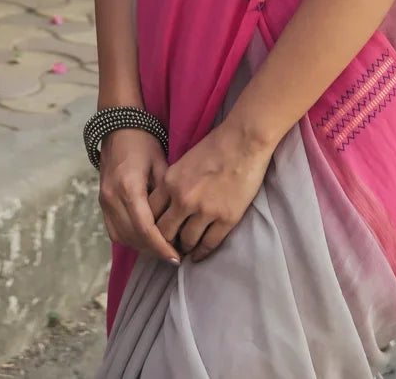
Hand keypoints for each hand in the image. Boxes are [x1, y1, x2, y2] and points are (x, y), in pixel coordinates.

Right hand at [98, 129, 180, 264]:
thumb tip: (178, 221)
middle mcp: (112, 198)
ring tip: (162, 250)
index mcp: (129, 188)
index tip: (176, 257)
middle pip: (133, 237)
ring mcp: (104, 201)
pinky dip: (130, 239)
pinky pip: (114, 230)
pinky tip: (145, 240)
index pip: (145, 229)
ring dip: (142, 247)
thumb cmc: (144, 142)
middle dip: (154, 251)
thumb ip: (166, 194)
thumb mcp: (161, 164)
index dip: (161, 246)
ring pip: (122, 237)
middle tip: (174, 257)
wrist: (118, 126)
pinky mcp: (102, 202)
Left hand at [147, 120, 274, 261]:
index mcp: (170, 182)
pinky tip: (199, 255)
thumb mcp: (184, 161)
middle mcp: (183, 199)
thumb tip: (168, 205)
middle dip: (165, 242)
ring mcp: (205, 210)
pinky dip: (202, 253)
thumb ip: (173, 183)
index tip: (155, 233)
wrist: (244, 140)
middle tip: (168, 248)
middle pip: (164, 232)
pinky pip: (209, 244)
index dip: (151, 227)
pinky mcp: (226, 218)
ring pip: (187, 241)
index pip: (150, 213)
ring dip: (185, 248)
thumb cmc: (216, 145)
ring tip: (185, 251)